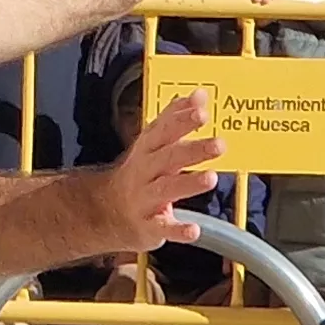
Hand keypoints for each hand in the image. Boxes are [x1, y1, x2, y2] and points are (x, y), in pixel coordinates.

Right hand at [89, 89, 222, 253]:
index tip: (201, 110)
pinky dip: (178, 230)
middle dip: (193, 150)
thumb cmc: (139, 174)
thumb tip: (199, 94)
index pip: (164, 130)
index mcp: (148, 149)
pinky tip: (194, 230)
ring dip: (188, 183)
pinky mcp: (147, 226)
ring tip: (211, 178)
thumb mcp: (152, 143)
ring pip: (166, 189)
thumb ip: (175, 119)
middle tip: (219, 144)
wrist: (105, 210)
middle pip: (168, 158)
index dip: (182, 120)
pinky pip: (163, 228)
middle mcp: (145, 171)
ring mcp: (145, 198)